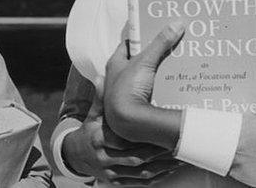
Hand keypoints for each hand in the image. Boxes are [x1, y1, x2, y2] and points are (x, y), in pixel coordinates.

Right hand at [61, 96, 181, 185]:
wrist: (75, 155)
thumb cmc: (89, 132)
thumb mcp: (92, 115)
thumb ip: (100, 98)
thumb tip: (100, 78)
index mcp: (100, 139)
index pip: (125, 140)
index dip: (144, 139)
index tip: (161, 134)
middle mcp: (105, 157)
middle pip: (136, 158)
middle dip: (158, 154)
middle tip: (177, 147)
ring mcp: (111, 171)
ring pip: (140, 173)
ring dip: (162, 168)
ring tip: (179, 160)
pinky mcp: (116, 181)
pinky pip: (139, 182)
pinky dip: (155, 178)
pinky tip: (169, 171)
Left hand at [103, 22, 185, 148]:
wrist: (128, 122)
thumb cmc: (128, 88)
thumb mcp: (145, 61)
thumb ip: (160, 43)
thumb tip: (177, 23)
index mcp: (115, 63)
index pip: (128, 44)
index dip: (141, 36)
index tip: (156, 30)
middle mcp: (119, 76)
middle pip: (140, 61)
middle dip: (156, 54)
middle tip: (174, 46)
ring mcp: (128, 91)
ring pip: (148, 77)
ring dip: (161, 72)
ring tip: (182, 63)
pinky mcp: (137, 104)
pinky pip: (153, 92)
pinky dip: (164, 88)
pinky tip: (179, 84)